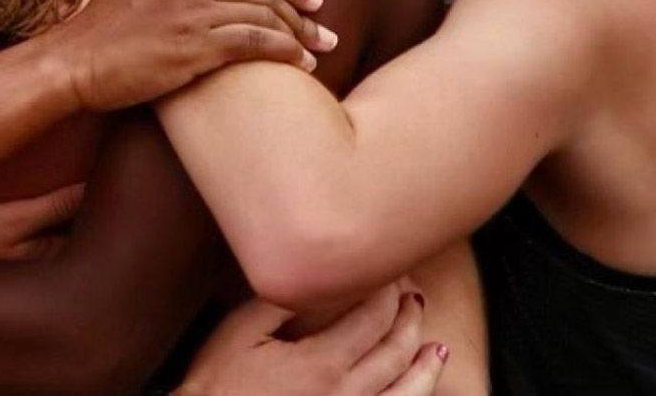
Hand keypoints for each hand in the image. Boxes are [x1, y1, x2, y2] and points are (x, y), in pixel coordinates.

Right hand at [53, 0, 333, 111]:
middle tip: (323, 30)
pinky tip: (299, 64)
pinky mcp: (194, 47)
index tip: (308, 0)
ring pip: (262, 15)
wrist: (73, 61)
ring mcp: (192, 14)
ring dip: (297, 35)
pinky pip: (252, 43)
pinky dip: (283, 51)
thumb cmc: (99, 26)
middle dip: (299, 10)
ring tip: (317, 51)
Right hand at [179, 287, 447, 395]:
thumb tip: (318, 277)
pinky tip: (414, 391)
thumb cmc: (218, 379)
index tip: (391, 271)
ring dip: (426, 369)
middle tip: (414, 296)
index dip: (387, 290)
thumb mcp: (242, 330)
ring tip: (437, 349)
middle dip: (409, 318)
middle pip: (396, 351)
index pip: (373, 317)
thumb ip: (283, 301)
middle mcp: (345, 394)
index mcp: (321, 363)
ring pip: (406, 393)